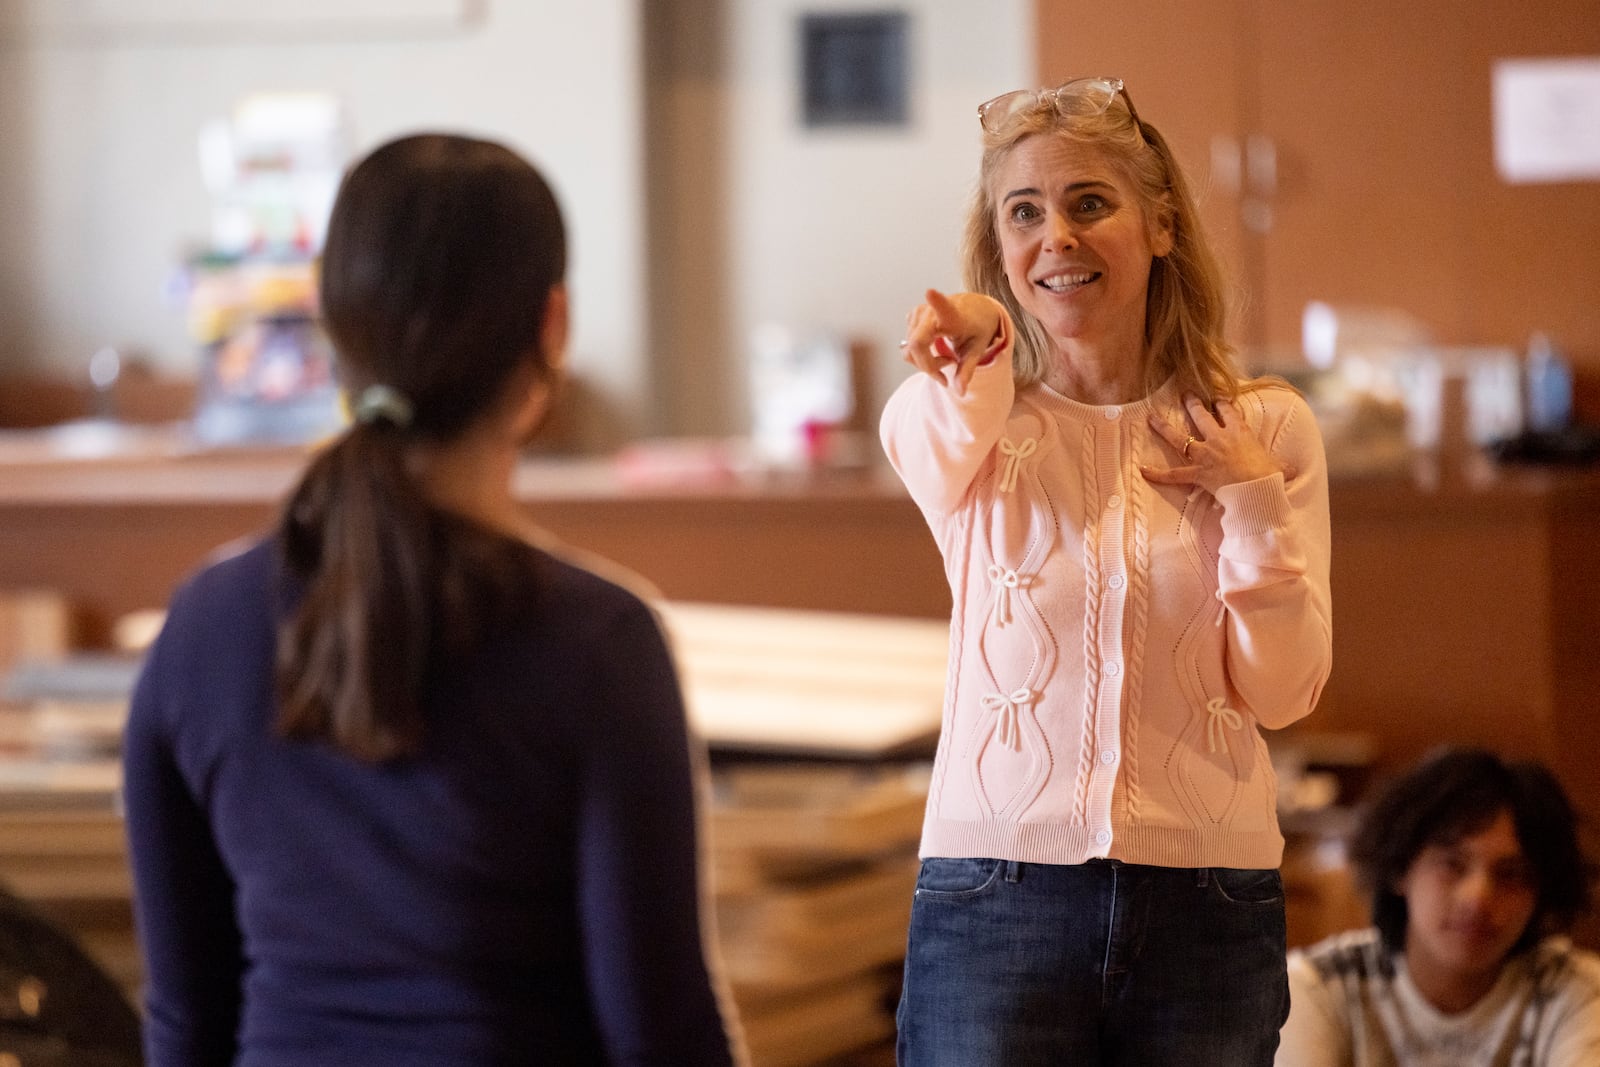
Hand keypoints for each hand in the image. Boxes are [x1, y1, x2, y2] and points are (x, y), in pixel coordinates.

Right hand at [901, 289, 1004, 395]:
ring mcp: (919, 313)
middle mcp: (932, 312)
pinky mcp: (912, 316)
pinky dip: (919, 356)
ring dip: (926, 363)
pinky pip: (907, 346)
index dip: (936, 301)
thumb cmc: (977, 328)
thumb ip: (966, 371)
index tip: (930, 292)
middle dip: (928, 365)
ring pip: (910, 350)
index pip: (944, 308)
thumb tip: (960, 392)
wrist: (974, 311)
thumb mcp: (977, 350)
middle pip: (916, 346)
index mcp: (954, 316)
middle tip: (947, 369)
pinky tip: (934, 352)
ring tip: (946, 360)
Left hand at [1143, 394, 1295, 494]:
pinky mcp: (1197, 473)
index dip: (1222, 401)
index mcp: (1239, 432)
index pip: (1228, 410)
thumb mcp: (1281, 467)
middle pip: (1200, 415)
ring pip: (1179, 437)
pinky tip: (1143, 470)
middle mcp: (1219, 438)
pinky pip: (1173, 474)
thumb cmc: (1270, 476)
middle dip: (1191, 403)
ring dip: (1163, 427)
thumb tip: (1294, 471)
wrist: (1257, 489)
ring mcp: (1205, 454)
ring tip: (1151, 418)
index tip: (1216, 396)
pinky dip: (1157, 474)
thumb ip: (1284, 466)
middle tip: (1184, 394)